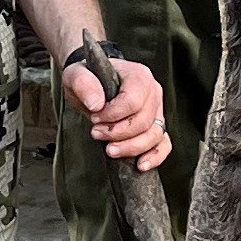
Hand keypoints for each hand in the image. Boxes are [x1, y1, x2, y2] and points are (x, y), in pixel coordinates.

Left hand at [64, 44, 171, 172]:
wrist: (93, 84)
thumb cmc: (89, 78)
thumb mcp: (77, 74)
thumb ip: (83, 84)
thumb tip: (96, 104)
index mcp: (139, 76)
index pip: (133, 101)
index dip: (112, 115)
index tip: (94, 117)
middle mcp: (153, 92)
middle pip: (143, 121)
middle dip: (118, 133)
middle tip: (96, 133)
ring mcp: (156, 111)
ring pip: (154, 135)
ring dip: (131, 147)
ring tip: (110, 150)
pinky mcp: (155, 127)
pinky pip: (163, 144)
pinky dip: (154, 156)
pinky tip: (140, 165)